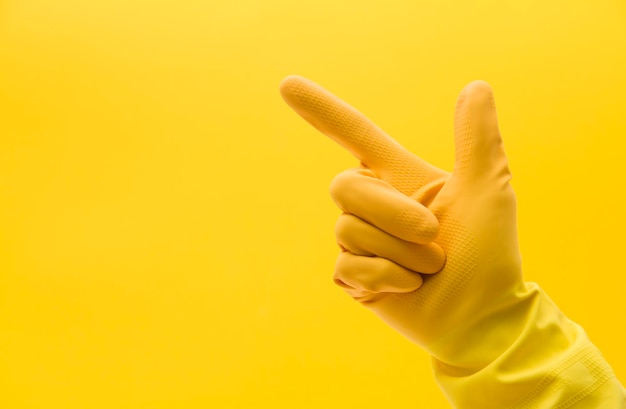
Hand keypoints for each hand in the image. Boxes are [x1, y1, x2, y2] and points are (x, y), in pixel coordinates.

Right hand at [280, 76, 530, 369]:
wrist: (482, 316)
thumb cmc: (489, 253)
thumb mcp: (488, 189)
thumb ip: (477, 138)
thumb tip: (476, 86)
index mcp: (399, 177)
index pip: (353, 135)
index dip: (321, 110)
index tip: (287, 85)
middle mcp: (374, 205)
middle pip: (344, 185)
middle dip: (392, 212)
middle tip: (432, 234)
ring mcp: (360, 241)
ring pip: (348, 229)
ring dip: (400, 252)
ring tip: (430, 268)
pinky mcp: (353, 276)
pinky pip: (348, 265)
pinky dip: (387, 277)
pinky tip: (409, 287)